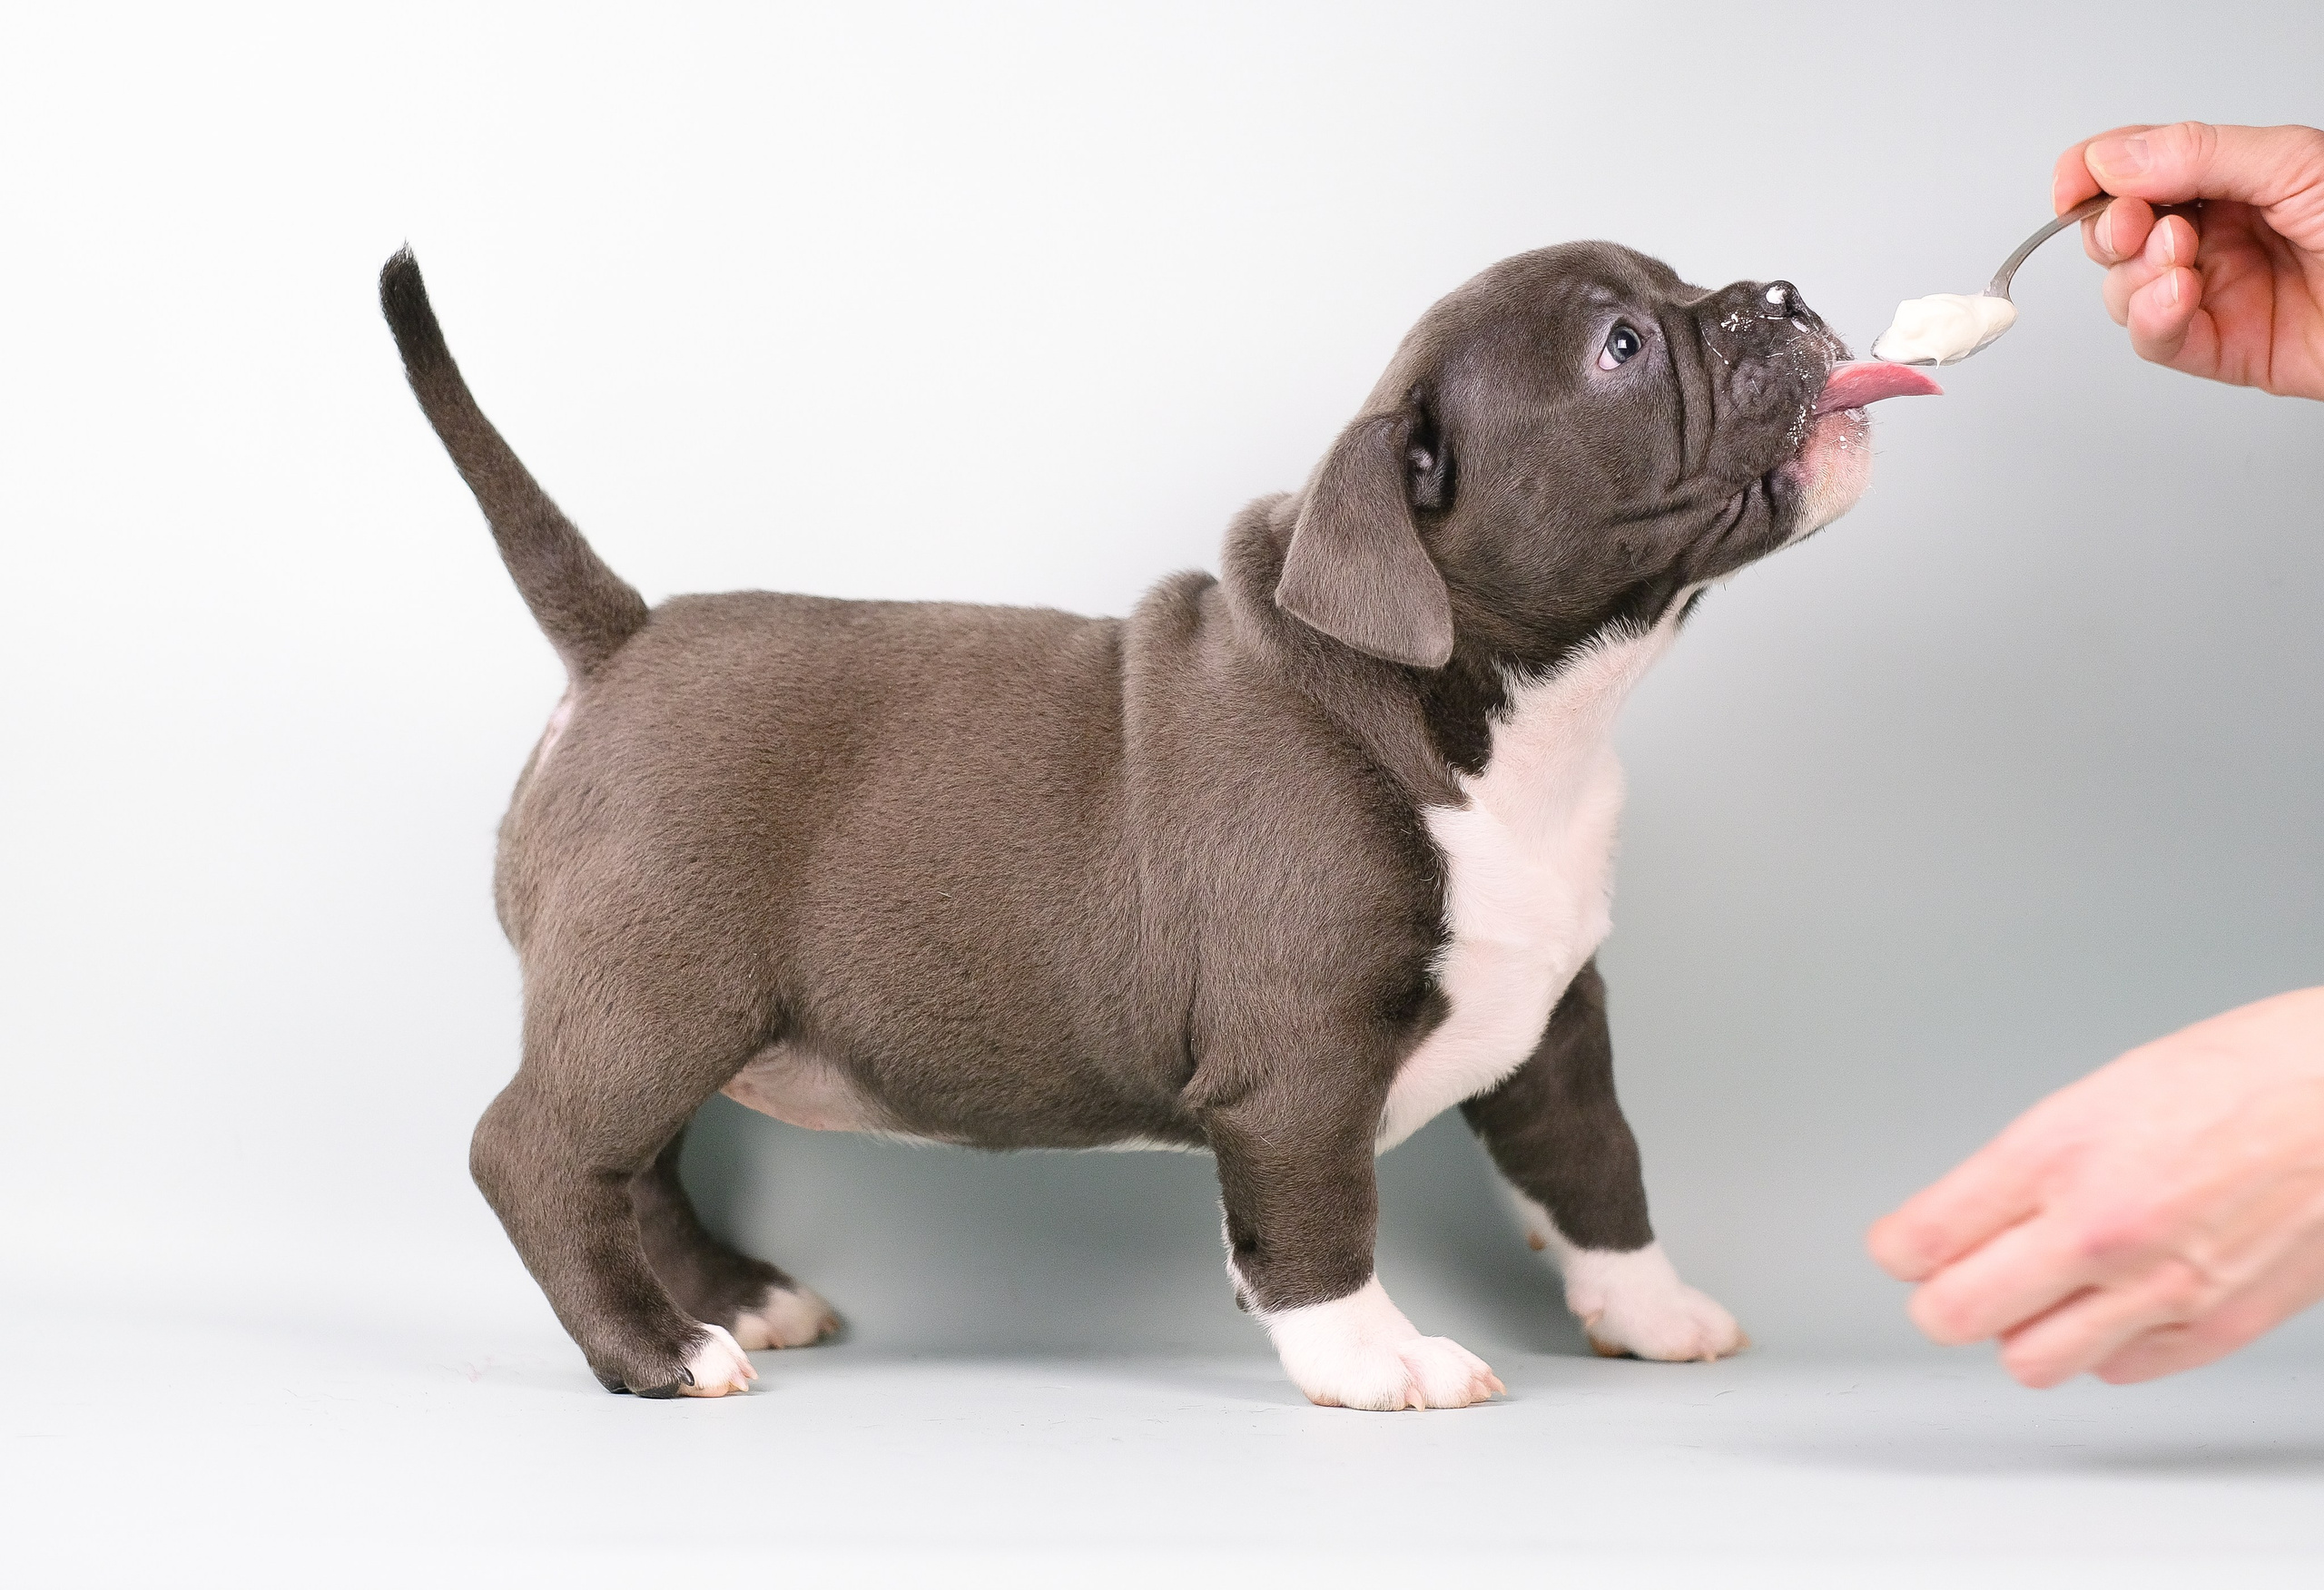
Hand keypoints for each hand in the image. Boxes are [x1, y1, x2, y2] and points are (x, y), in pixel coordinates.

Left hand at [1868, 987, 2323, 1386]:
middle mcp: (2099, 1229)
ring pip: (2029, 1362)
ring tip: (2039, 1295)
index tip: (1901, 1245)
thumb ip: (2030, 1165)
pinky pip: (2120, 1371)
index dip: (1898, 1247)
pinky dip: (2105, 1348)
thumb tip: (1968, 1215)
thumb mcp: (2103, 1092)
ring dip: (2022, 1332)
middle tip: (1950, 1279)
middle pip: (1955, 1315)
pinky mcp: (2219, 1327)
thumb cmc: (2252, 1073)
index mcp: (2059, 1152)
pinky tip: (2115, 1306)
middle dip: (1941, 1299)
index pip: (1922, 1239)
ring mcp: (2160, 1288)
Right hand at [2052, 122, 2323, 398]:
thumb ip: (2197, 155)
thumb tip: (2110, 159)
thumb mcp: (2293, 162)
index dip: (2091, 175)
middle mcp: (2212, 236)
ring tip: (2183, 262)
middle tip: (2142, 224)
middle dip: (2113, 228)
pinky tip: (2179, 296)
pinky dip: (2151, 318)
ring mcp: (2213, 293)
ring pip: (2122, 290)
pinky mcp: (2219, 349)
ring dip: (2136, 275)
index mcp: (2228, 180)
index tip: (2075, 186)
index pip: (2131, 170)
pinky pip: (2153, 340)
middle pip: (2114, 233)